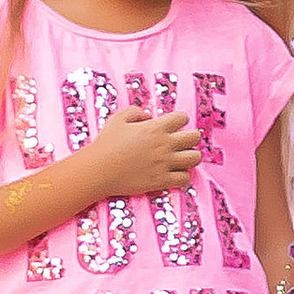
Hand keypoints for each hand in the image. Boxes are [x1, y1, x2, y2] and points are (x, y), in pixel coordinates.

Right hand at [86, 107, 202, 196]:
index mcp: (156, 127)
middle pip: (194, 137)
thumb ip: (135, 112)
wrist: (98, 170)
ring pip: (195, 158)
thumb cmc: (106, 144)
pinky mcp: (162, 181)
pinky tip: (174, 174)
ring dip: (190, 157)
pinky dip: (183, 176)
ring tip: (181, 158)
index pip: (182, 118)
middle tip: (181, 142)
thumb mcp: (117, 119)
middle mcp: (165, 144)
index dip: (179, 120)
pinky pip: (185, 178)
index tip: (173, 126)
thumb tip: (148, 116)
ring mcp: (165, 163)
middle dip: (191, 138)